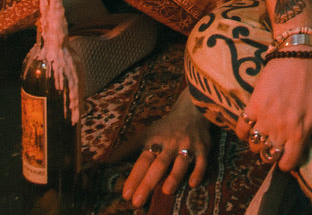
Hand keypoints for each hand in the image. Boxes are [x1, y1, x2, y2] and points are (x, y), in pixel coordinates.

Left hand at [120, 88, 209, 208]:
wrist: (192, 109)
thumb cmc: (166, 127)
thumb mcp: (146, 134)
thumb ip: (129, 148)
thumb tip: (108, 162)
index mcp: (155, 141)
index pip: (142, 161)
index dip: (134, 177)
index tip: (125, 195)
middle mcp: (170, 143)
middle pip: (159, 164)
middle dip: (148, 183)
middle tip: (138, 202)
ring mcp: (187, 145)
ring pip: (181, 161)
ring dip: (174, 175)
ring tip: (167, 191)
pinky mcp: (203, 148)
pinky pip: (202, 161)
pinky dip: (198, 172)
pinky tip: (193, 184)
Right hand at [236, 56, 311, 172]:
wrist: (299, 54)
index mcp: (299, 133)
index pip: (287, 164)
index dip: (289, 162)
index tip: (291, 154)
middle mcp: (280, 129)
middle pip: (268, 156)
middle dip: (273, 154)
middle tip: (279, 143)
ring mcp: (264, 117)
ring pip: (255, 145)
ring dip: (260, 144)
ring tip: (267, 134)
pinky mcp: (253, 104)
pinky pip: (241, 128)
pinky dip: (244, 132)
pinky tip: (252, 127)